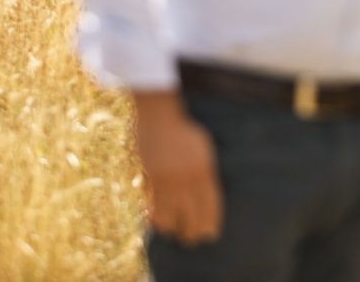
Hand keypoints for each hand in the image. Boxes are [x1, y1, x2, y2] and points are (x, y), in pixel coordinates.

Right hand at [132, 91, 222, 244]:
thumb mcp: (202, 150)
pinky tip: (159, 222)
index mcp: (204, 170)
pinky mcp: (149, 181)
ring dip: (172, 228)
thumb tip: (207, 202)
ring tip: (174, 232)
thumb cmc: (183, 133)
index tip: (209, 235)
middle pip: (191, 216)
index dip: (210, 224)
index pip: (210, 206)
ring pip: (170, 218)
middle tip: (192, 240)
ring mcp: (167, 181)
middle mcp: (187, 178)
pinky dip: (156, 218)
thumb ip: (206, 174)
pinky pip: (153, 208)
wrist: (158, 118)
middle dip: (192, 232)